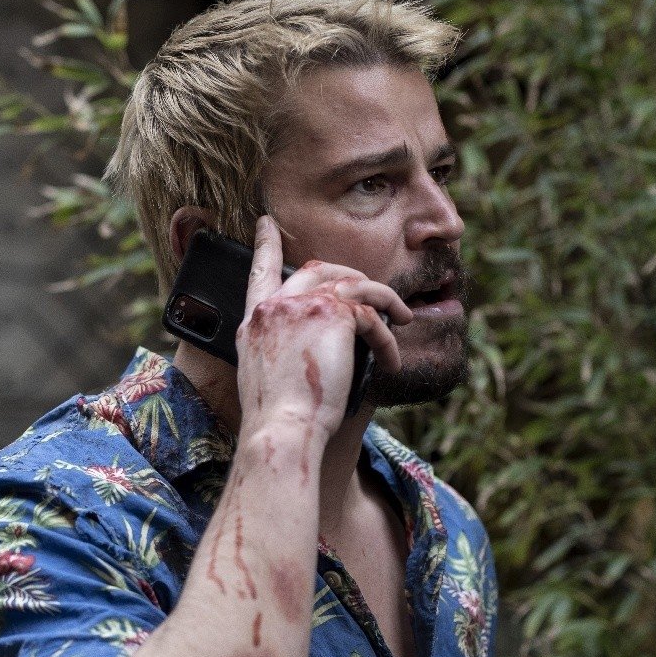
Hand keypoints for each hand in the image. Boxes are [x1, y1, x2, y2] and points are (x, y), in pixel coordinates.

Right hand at [235, 216, 411, 439]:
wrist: (282, 431)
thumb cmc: (277, 420)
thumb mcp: (264, 376)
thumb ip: (279, 349)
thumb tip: (310, 347)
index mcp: (255, 321)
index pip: (259, 272)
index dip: (265, 246)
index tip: (266, 224)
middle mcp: (275, 307)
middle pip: (317, 270)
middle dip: (350, 277)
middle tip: (372, 292)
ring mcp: (303, 306)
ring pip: (353, 284)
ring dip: (383, 300)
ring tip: (401, 317)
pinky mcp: (333, 316)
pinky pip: (371, 317)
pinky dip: (387, 339)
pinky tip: (392, 361)